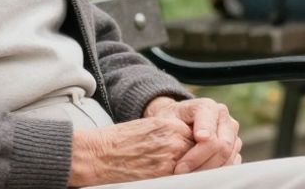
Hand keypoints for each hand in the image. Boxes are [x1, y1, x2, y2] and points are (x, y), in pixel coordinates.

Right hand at [68, 116, 194, 185]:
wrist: (99, 153)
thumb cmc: (120, 142)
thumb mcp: (150, 129)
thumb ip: (171, 135)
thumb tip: (188, 150)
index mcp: (172, 124)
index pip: (202, 138)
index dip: (204, 150)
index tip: (205, 159)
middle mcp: (175, 138)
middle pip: (204, 151)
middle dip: (205, 162)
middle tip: (204, 170)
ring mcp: (170, 155)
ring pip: (198, 166)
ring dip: (197, 172)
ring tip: (191, 176)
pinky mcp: (163, 172)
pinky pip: (185, 178)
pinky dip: (186, 180)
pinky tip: (179, 180)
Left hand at [144, 97, 242, 172]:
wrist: (177, 120)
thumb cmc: (171, 120)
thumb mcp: (167, 119)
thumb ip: (179, 125)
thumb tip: (201, 138)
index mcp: (209, 107)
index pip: (210, 135)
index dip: (197, 153)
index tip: (181, 166)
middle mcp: (224, 118)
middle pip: (223, 148)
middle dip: (200, 164)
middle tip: (180, 173)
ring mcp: (232, 133)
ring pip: (229, 158)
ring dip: (208, 171)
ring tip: (187, 174)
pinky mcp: (235, 147)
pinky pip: (232, 164)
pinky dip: (216, 173)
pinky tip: (198, 173)